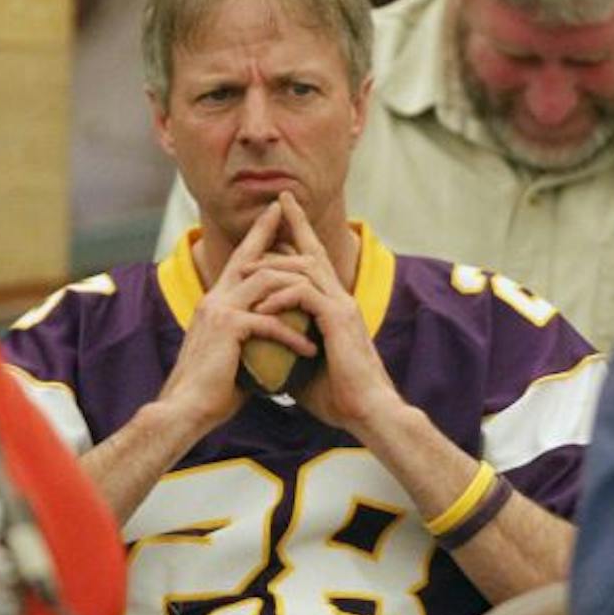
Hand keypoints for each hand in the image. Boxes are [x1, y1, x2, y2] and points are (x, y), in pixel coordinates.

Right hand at [158, 206, 317, 436]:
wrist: (185, 410)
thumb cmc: (209, 392)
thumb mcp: (232, 356)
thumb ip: (251, 340)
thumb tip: (272, 345)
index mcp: (214, 303)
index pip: (237, 261)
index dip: (256, 236)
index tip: (274, 214)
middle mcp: (214, 299)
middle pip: (248, 257)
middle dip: (271, 234)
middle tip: (292, 214)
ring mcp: (219, 310)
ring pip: (262, 280)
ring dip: (295, 288)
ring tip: (321, 293)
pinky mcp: (228, 328)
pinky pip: (269, 322)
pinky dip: (293, 335)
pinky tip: (311, 350)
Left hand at [244, 194, 404, 438]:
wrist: (367, 412)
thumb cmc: (338, 396)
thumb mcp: (302, 365)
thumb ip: (286, 347)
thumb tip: (262, 350)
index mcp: (335, 306)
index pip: (315, 262)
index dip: (301, 234)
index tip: (284, 210)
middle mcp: (341, 299)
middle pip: (314, 251)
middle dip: (295, 224)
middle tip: (277, 202)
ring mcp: (342, 307)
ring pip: (305, 268)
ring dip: (273, 267)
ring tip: (246, 274)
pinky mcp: (338, 320)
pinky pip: (305, 294)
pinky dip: (280, 297)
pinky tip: (262, 308)